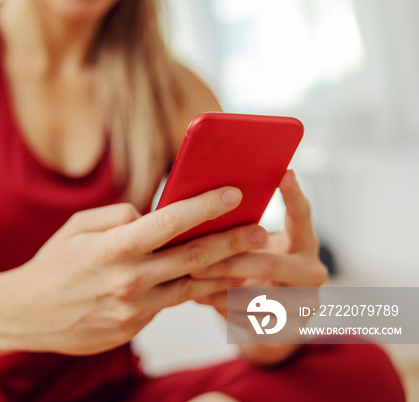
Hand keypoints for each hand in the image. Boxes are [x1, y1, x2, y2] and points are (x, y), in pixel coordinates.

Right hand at [0, 186, 263, 355]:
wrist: (26, 314)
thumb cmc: (51, 264)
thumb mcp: (76, 227)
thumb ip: (118, 217)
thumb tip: (151, 216)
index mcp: (113, 248)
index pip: (170, 222)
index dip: (206, 206)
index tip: (235, 193)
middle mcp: (128, 280)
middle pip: (194, 256)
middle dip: (233, 241)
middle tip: (262, 231)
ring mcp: (133, 309)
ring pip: (191, 287)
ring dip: (224, 272)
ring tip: (251, 260)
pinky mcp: (134, 328)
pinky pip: (169, 304)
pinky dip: (193, 292)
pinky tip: (212, 282)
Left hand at [190, 170, 327, 364]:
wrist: (264, 325)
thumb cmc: (249, 273)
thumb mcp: (251, 249)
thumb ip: (237, 230)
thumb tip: (193, 205)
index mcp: (303, 244)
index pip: (302, 217)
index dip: (294, 195)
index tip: (284, 171)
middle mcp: (311, 272)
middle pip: (268, 264)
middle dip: (227, 262)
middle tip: (193, 260)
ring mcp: (305, 304)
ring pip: (254, 297)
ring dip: (219, 290)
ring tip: (192, 282)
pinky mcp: (290, 331)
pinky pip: (248, 320)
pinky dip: (222, 309)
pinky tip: (204, 299)